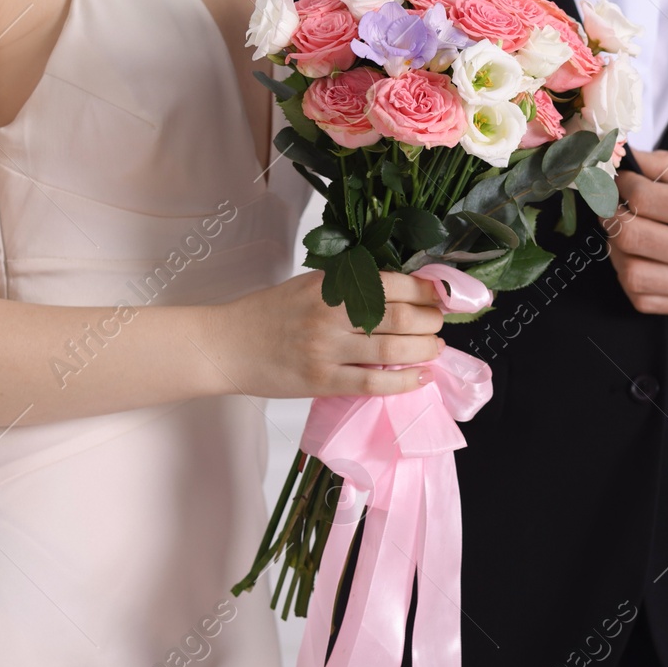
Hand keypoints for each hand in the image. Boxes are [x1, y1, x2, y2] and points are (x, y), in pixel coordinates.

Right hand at [219, 270, 445, 398]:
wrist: (225, 345)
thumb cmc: (268, 314)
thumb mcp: (308, 286)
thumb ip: (348, 288)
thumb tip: (399, 293)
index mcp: (330, 284)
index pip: (393, 283)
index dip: (426, 291)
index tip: (441, 296)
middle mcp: (331, 313)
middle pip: (402, 317)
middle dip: (431, 322)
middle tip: (439, 325)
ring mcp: (327, 349)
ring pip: (393, 349)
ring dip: (425, 350)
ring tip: (436, 349)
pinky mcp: (321, 381)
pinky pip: (373, 383)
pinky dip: (403, 381)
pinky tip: (420, 377)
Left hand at [608, 148, 667, 317]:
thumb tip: (633, 157)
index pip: (644, 199)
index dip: (623, 184)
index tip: (624, 178)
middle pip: (629, 236)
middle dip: (612, 214)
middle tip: (616, 203)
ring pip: (630, 273)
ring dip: (617, 249)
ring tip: (626, 231)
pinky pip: (644, 301)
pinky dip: (630, 279)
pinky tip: (640, 258)